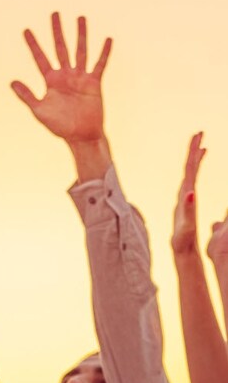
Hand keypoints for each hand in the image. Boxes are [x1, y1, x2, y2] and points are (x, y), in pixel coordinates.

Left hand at [11, 14, 111, 145]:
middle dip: (56, 31)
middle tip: (54, 13)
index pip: (40, 58)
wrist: (80, 136)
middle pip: (60, 48)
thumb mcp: (40, 111)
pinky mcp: (94, 83)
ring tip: (80, 18)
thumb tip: (11, 81)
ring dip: (80, 35)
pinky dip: (104, 53)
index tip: (25, 30)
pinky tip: (107, 39)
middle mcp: (65, 75)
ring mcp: (80, 77)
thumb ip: (27, 95)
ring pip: (80, 51)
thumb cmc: (59, 126)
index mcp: (51, 81)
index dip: (33, 45)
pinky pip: (100, 65)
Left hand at [172, 133, 205, 256]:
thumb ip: (187, 209)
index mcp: (185, 194)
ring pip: (190, 172)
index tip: (198, 136)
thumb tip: (191, 192)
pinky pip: (192, 180)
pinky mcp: (187, 202)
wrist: (180, 249)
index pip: (189, 169)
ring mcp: (184, 197)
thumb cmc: (183, 239)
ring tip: (202, 145)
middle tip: (199, 133)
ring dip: (195, 158)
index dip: (193, 152)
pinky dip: (196, 170)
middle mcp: (183, 193)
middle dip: (193, 149)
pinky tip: (198, 168)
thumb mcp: (186, 225)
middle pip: (188, 166)